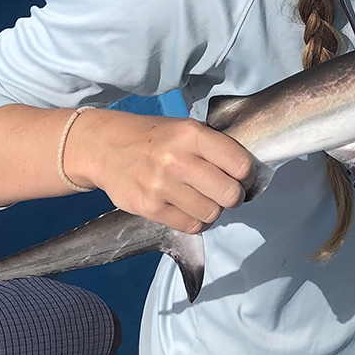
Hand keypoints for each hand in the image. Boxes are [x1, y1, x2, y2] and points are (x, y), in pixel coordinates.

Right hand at [64, 110, 253, 233]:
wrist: (106, 148)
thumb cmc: (154, 137)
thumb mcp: (185, 128)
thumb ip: (213, 147)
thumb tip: (245, 173)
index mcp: (191, 134)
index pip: (240, 164)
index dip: (248, 175)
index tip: (243, 177)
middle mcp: (177, 159)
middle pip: (229, 193)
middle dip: (234, 196)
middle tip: (226, 192)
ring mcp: (161, 186)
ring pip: (212, 213)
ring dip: (214, 210)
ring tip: (205, 200)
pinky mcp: (149, 208)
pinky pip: (191, 226)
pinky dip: (197, 221)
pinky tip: (190, 209)